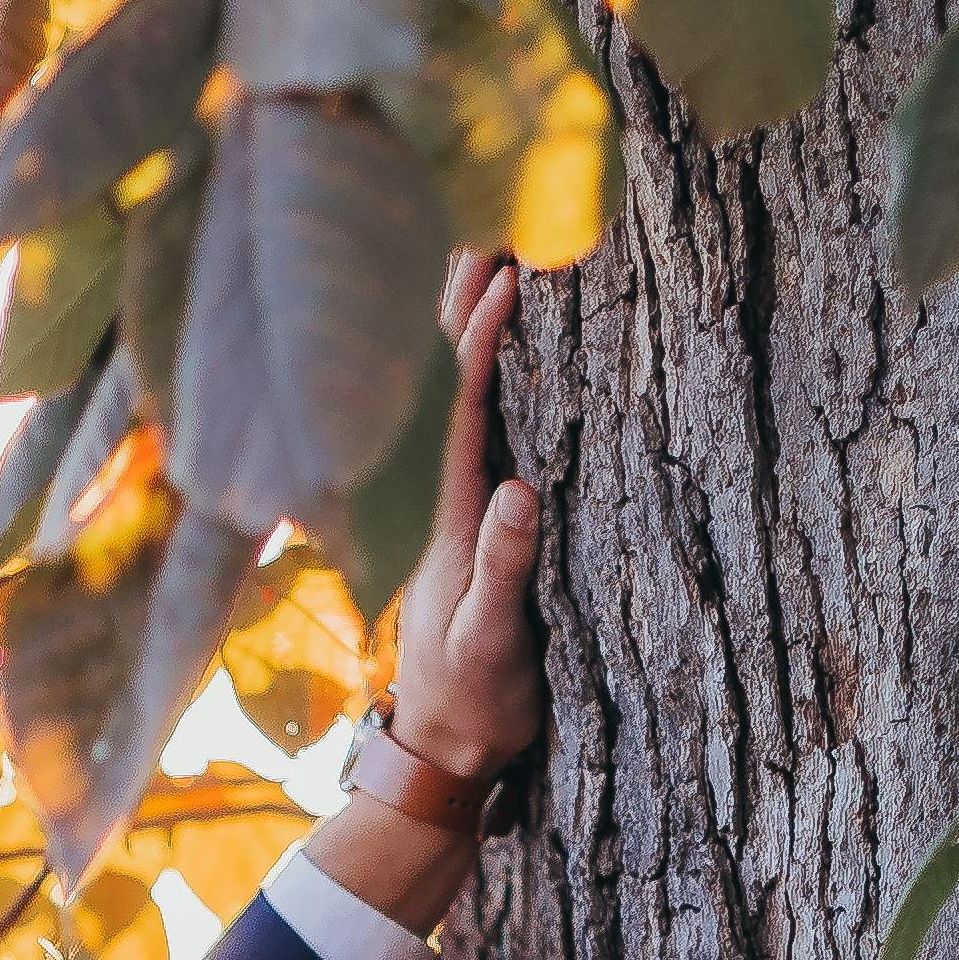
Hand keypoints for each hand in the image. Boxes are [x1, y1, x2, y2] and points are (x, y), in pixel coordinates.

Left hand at [384, 249, 545, 789]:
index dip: (482, 341)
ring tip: (476, 237)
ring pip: (443, 390)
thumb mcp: (497, 646)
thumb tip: (522, 492)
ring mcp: (444, 504)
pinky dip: (469, 363)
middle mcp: (436, 498)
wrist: (440, 750)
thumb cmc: (476, 704)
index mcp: (447, 518)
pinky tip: (481, 332)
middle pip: (438, 378)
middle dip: (459, 296)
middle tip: (485, 209)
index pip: (460, 410)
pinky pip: (460, 418)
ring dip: (456, 317)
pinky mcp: (459, 517)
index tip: (507, 272)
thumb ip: (506, 572)